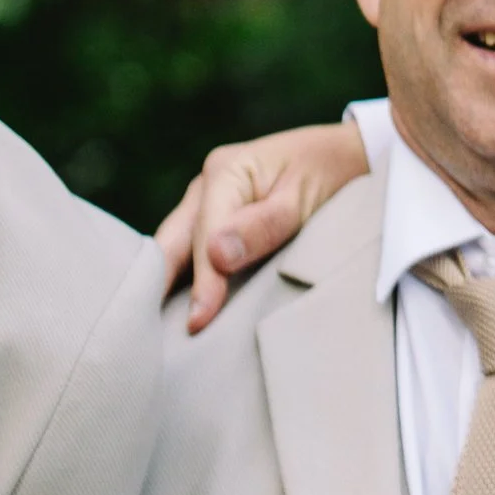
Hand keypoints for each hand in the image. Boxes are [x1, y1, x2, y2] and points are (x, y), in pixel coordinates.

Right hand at [154, 123, 371, 331]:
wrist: (346, 157)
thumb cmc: (330, 175)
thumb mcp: (304, 199)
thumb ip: (264, 227)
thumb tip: (216, 256)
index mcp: (224, 172)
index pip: (204, 236)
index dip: (202, 281)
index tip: (198, 322)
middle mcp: (205, 184)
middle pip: (170, 242)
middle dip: (155, 286)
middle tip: (148, 336)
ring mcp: (205, 201)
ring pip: (173, 248)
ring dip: (164, 285)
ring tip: (154, 332)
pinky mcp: (213, 218)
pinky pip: (188, 250)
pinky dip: (182, 278)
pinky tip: (175, 310)